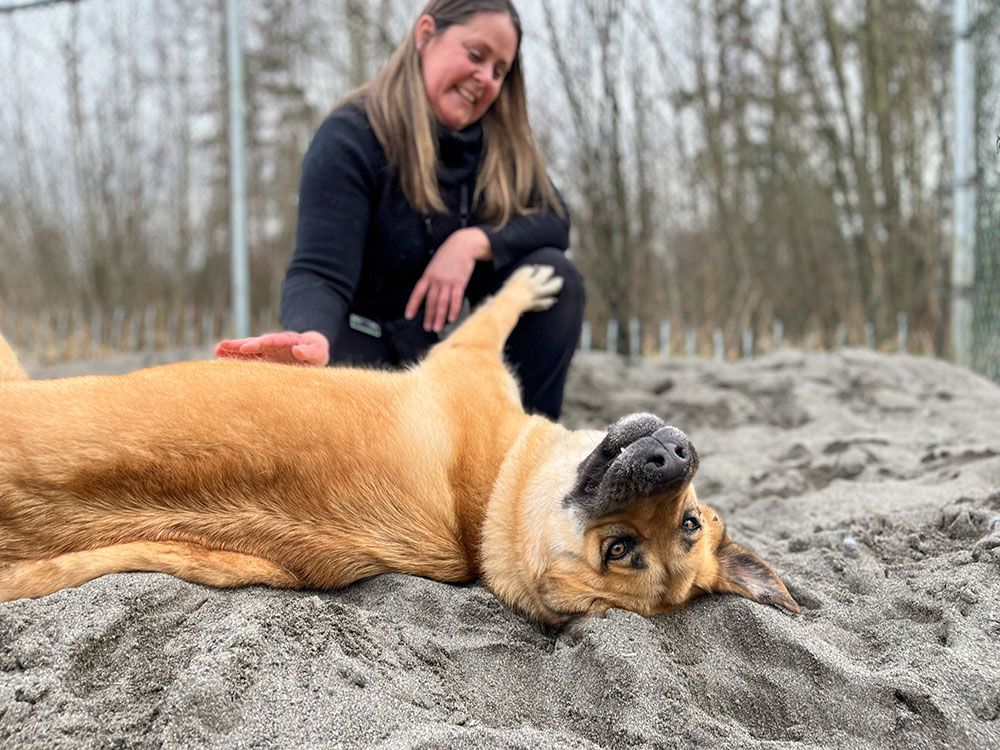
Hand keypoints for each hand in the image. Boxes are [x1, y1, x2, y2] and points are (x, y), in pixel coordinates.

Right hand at [214, 330, 329, 365]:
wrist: (313, 351)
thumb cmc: (316, 352)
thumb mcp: (317, 352)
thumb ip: (309, 351)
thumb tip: (298, 350)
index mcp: (286, 341)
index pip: (270, 341)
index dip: (258, 344)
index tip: (246, 347)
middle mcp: (273, 344)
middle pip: (254, 343)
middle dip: (238, 345)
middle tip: (221, 346)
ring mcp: (267, 351)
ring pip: (248, 350)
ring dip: (233, 350)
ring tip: (216, 351)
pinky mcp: (264, 358)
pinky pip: (249, 359)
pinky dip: (237, 359)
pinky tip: (222, 361)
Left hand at [405, 227, 490, 332]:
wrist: (463, 245)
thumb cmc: (449, 254)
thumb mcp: (435, 264)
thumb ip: (431, 277)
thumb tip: (428, 292)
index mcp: (428, 275)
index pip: (418, 292)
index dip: (413, 305)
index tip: (409, 316)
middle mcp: (436, 279)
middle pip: (431, 301)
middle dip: (429, 316)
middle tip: (427, 328)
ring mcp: (448, 281)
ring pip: (442, 303)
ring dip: (439, 317)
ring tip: (437, 328)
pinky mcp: (460, 282)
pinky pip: (456, 299)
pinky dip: (454, 310)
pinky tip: (451, 318)